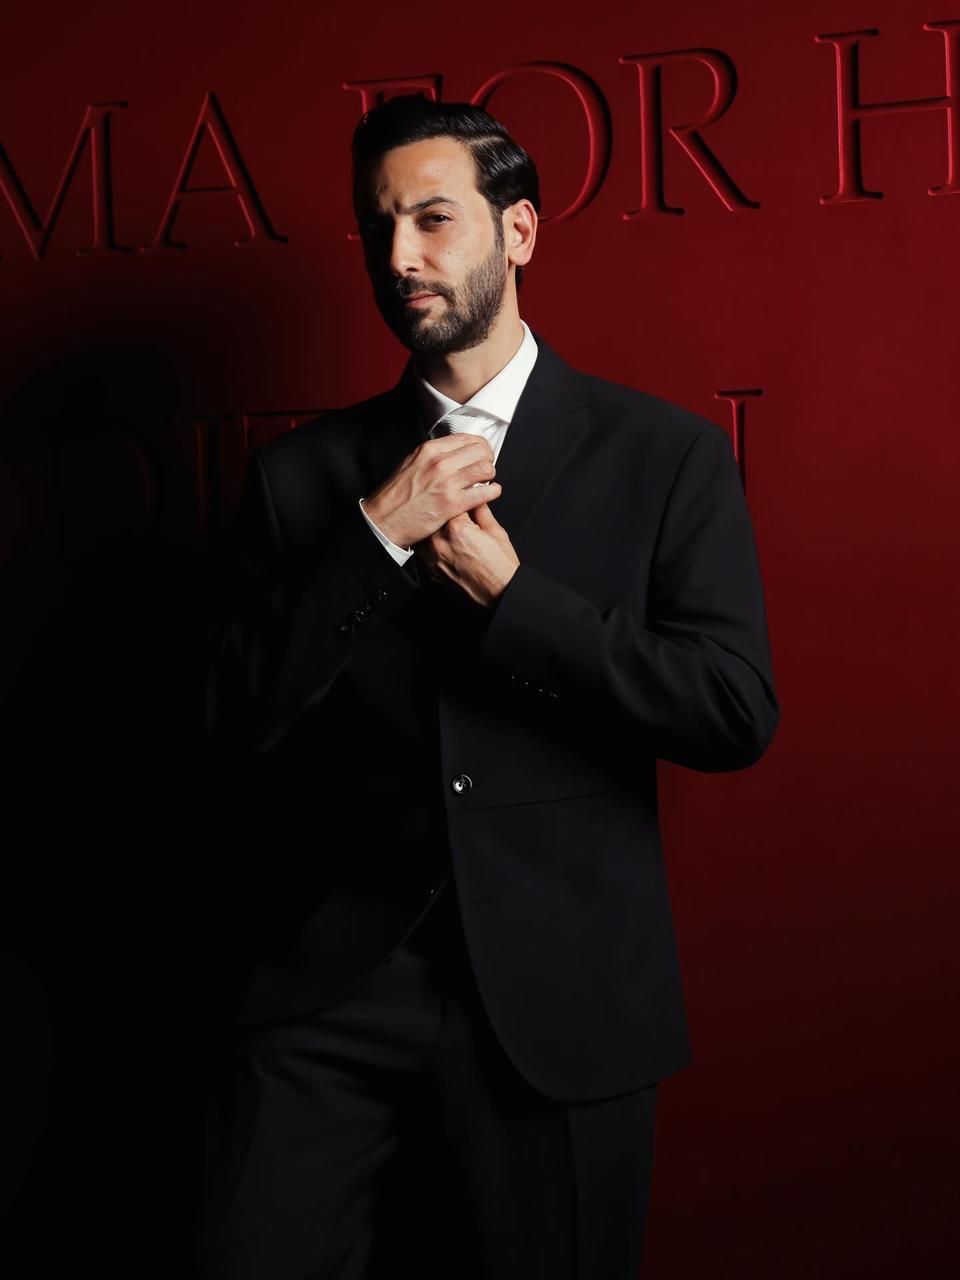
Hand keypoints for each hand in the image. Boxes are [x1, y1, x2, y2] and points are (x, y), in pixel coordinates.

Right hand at [363, 433, 500, 546]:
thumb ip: (433, 455)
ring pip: (485, 470)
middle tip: (485, 468)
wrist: (384, 520)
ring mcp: (447, 483)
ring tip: (486, 481)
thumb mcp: (411, 463)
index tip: (481, 454)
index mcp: (430, 450)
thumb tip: (453, 452)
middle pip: (481, 451)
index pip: (467, 438)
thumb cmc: (396, 495)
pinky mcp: (452, 504)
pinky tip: (490, 493)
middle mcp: (439, 463)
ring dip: (490, 475)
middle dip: (488, 459)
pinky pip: (483, 493)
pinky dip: (492, 492)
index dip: (479, 446)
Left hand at [415, 501, 519, 607]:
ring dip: (433, 528)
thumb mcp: (495, 531)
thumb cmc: (500, 566)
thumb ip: (481, 511)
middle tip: (454, 513)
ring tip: (446, 529)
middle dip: (443, 512)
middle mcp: (441, 542)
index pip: (450, 502)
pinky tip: (442, 544)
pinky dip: (430, 545)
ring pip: (424, 533)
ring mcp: (434, 558)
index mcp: (457, 528)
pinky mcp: (431, 571)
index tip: (462, 496)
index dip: (458, 498)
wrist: (499, 593)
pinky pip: (424, 551)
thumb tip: (476, 498)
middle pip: (434, 517)